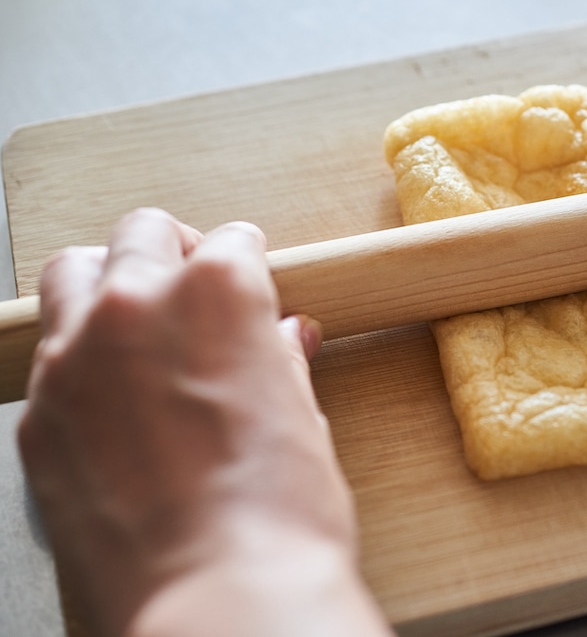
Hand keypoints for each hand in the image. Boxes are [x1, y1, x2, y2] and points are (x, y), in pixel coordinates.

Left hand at [18, 208, 390, 635]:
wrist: (216, 601)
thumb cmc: (276, 520)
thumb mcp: (303, 423)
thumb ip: (282, 364)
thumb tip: (284, 343)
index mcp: (218, 292)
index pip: (233, 241)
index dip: (250, 264)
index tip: (253, 282)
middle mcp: (135, 307)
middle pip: (143, 233)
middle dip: (174, 251)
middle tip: (193, 285)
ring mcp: (74, 360)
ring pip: (72, 273)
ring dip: (108, 283)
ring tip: (136, 322)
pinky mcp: (37, 419)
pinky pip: (49, 358)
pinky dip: (79, 357)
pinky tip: (111, 395)